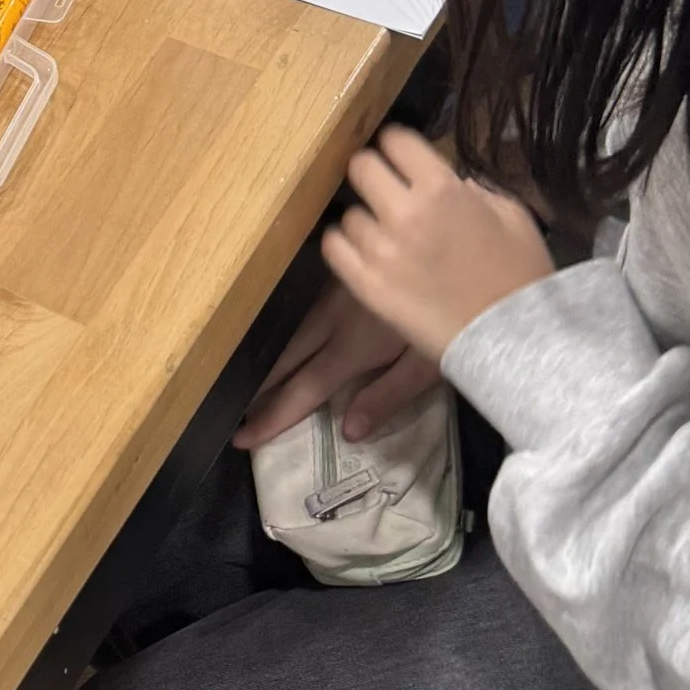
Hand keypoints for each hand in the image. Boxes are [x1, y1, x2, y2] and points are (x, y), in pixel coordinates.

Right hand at [234, 277, 436, 451]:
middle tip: (231, 411)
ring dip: (263, 354)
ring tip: (240, 375)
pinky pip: (299, 305)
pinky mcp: (338, 274)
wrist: (458, 251)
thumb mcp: (428, 364)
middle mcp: (333, 320)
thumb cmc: (454, 317)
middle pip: (286, 357)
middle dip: (257, 385)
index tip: (242, 438)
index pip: (305, 389)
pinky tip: (273, 329)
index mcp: (353, 348)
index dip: (274, 416)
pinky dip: (280, 325)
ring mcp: (332, 293)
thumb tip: (347, 431)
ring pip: (288, 328)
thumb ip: (387, 396)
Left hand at [322, 124, 554, 360]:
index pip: (394, 140)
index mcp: (442, 189)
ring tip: (385, 233)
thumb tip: (449, 180)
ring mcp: (381, 250)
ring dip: (365, 218)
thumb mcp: (511, 215)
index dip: (397, 146)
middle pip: (360, 166)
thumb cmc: (520, 274)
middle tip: (386, 190)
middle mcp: (404, 212)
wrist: (514, 338)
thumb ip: (474, 188)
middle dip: (374, 173)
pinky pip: (333, 247)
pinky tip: (363, 250)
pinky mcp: (366, 284)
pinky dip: (344, 245)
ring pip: (348, 213)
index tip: (401, 158)